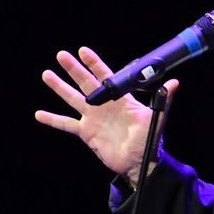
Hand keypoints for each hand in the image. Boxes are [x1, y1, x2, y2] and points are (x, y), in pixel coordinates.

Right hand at [36, 45, 177, 186]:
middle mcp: (103, 105)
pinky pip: (66, 124)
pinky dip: (53, 119)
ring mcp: (93, 118)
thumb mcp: (157, 118)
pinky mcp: (86, 132)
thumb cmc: (148, 140)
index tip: (83, 51)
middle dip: (73, 69)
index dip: (94, 63)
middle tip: (61, 55)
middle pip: (85, 83)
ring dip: (59, 87)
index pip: (105, 76)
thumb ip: (164, 100)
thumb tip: (174, 83)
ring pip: (72, 99)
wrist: (139, 163)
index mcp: (119, 98)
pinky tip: (39, 114)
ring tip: (46, 74)